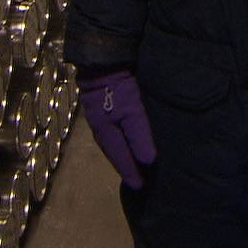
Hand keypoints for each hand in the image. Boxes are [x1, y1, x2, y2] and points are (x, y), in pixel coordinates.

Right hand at [78, 70, 156, 188]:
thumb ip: (140, 136)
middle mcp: (100, 128)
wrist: (102, 61)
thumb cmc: (118, 88)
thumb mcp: (132, 112)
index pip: (120, 158)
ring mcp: (99, 117)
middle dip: (124, 167)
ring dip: (122, 156)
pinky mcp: (103, 107)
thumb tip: (148, 161)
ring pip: (112, 144)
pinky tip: (126, 142)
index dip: (130, 172)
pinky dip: (120, 142)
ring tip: (132, 165)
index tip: (140, 187)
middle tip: (136, 180)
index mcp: (105, 132)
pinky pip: (112, 133)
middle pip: (113, 153)